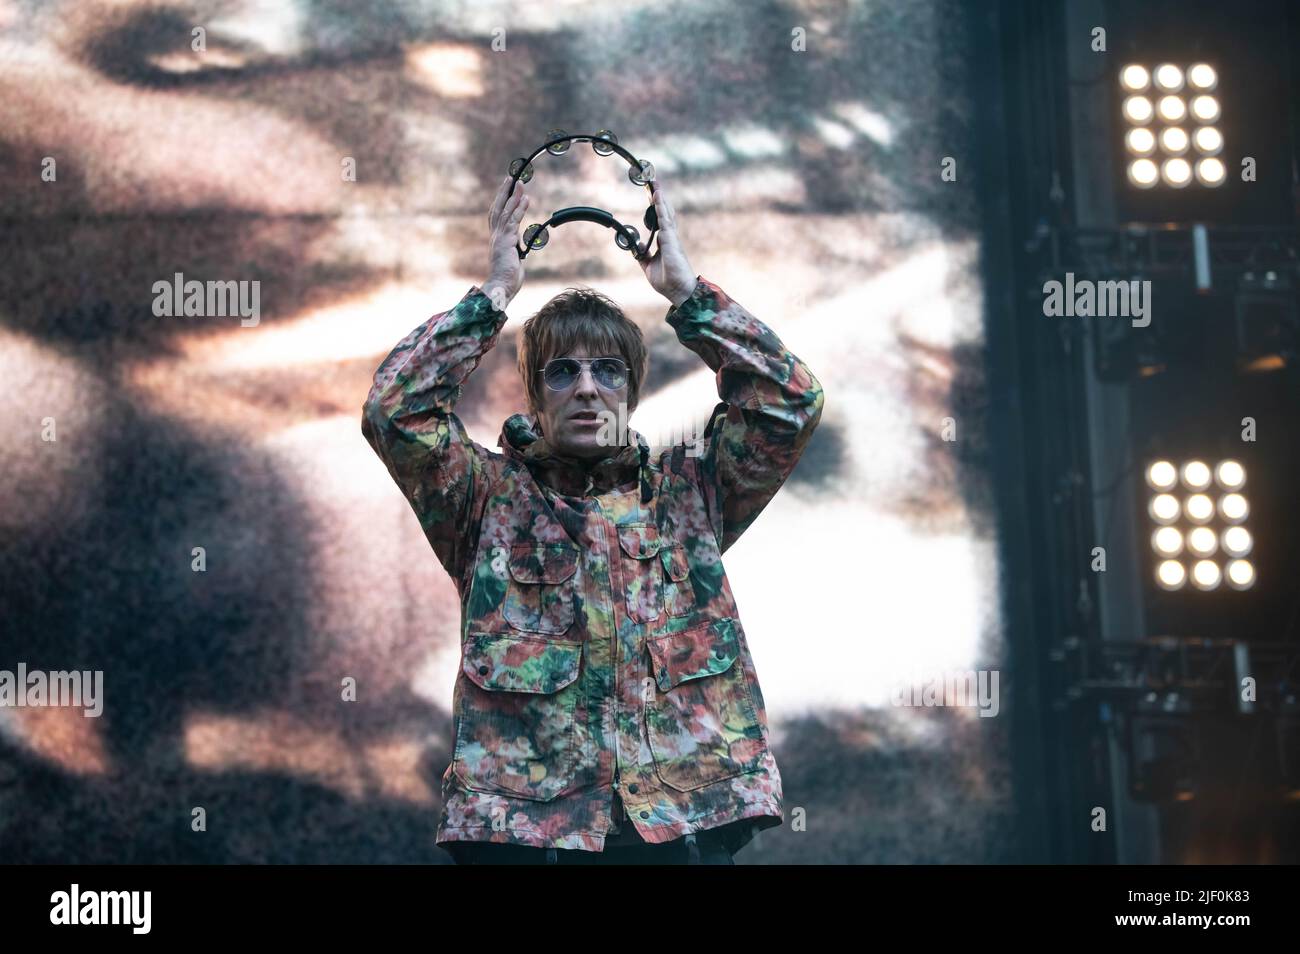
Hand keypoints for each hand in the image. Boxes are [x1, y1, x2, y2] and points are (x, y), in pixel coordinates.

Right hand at [481, 174, 529, 308]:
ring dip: (514, 195)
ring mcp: (500, 237)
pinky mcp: (507, 240)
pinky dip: (519, 208)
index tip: (505, 190)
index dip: (500, 201)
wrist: (501, 287)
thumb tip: (517, 254)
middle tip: (510, 177)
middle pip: (498, 207)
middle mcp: (496, 236)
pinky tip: (526, 198)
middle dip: (504, 192)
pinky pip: (514, 220)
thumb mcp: (512, 262)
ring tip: (520, 182)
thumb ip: (513, 254)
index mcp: (497, 240)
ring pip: (506, 211)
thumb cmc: (507, 280)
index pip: (497, 216)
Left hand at [636, 178, 696, 307]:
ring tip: (655, 184)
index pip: (660, 220)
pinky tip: (657, 197)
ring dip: (660, 198)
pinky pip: (665, 220)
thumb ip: (643, 255)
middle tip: (653, 183)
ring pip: (665, 213)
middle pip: (664, 212)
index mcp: (666, 241)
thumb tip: (637, 246)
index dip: (656, 207)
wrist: (678, 291)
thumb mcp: (648, 267)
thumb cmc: (668, 281)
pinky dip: (660, 207)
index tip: (652, 195)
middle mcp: (670, 237)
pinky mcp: (671, 241)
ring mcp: (671, 237)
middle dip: (659, 198)